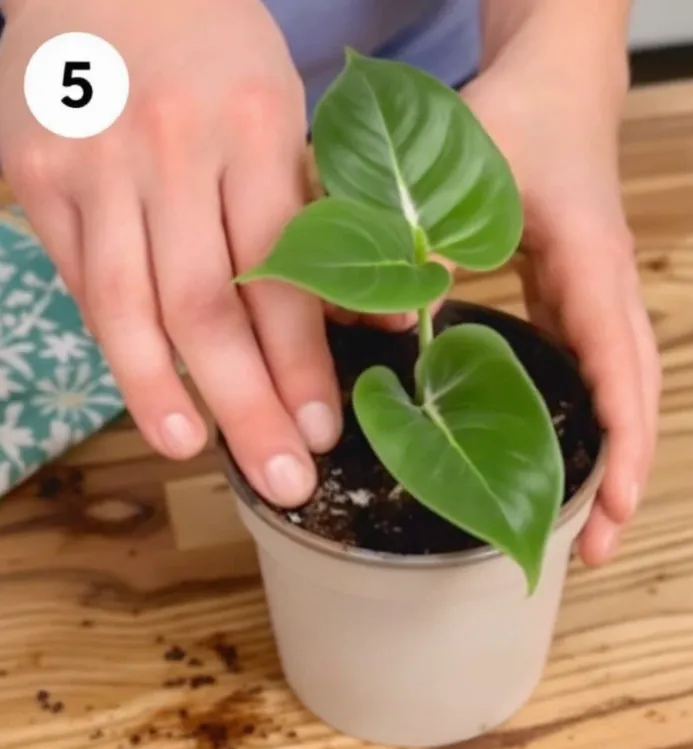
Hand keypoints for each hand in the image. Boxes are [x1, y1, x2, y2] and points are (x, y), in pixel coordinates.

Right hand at [0, 0, 339, 507]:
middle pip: (206, 307)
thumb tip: (386, 316)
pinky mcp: (37, 177)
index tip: (322, 430)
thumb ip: (324, 219)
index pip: (282, 276)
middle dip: (247, 405)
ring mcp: (93, 166)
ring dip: (161, 392)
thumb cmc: (219, 56)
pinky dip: (116, 344)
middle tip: (283, 479)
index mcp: (250, 130)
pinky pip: (80, 280)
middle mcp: (168, 151)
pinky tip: (146, 392)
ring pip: (126, 305)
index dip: (301, 364)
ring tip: (195, 453)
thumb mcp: (286, 117)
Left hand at [462, 66, 660, 565]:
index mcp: (591, 264)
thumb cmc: (519, 114)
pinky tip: (561, 454)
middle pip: (639, 396)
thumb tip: (388, 316)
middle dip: (625, 473)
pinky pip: (597, 369)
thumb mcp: (466, 168)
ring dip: (613, 456)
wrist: (556, 80)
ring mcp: (599, 296)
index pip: (621, 366)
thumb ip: (422, 237)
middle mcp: (608, 290)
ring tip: (589, 527)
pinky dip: (592, 419)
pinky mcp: (579, 297)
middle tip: (598, 551)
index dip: (622, 442)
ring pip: (624, 389)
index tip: (613, 510)